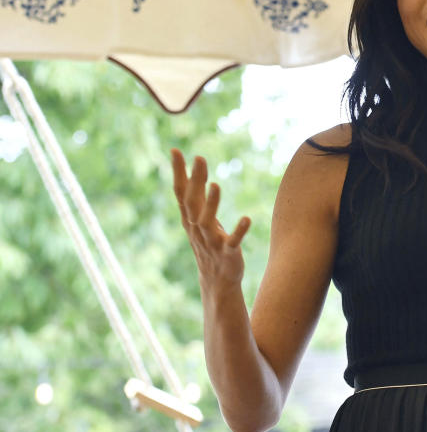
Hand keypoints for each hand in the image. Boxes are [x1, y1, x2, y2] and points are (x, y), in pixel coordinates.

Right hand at [171, 149, 250, 290]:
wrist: (217, 281)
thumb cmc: (210, 243)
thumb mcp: (201, 218)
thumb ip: (198, 195)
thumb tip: (196, 169)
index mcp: (190, 219)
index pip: (181, 192)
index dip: (178, 172)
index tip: (175, 150)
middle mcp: (197, 228)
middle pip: (192, 202)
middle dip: (194, 181)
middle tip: (199, 158)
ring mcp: (211, 241)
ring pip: (207, 221)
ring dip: (211, 204)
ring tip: (216, 185)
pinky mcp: (228, 254)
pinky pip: (232, 242)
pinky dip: (238, 231)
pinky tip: (247, 219)